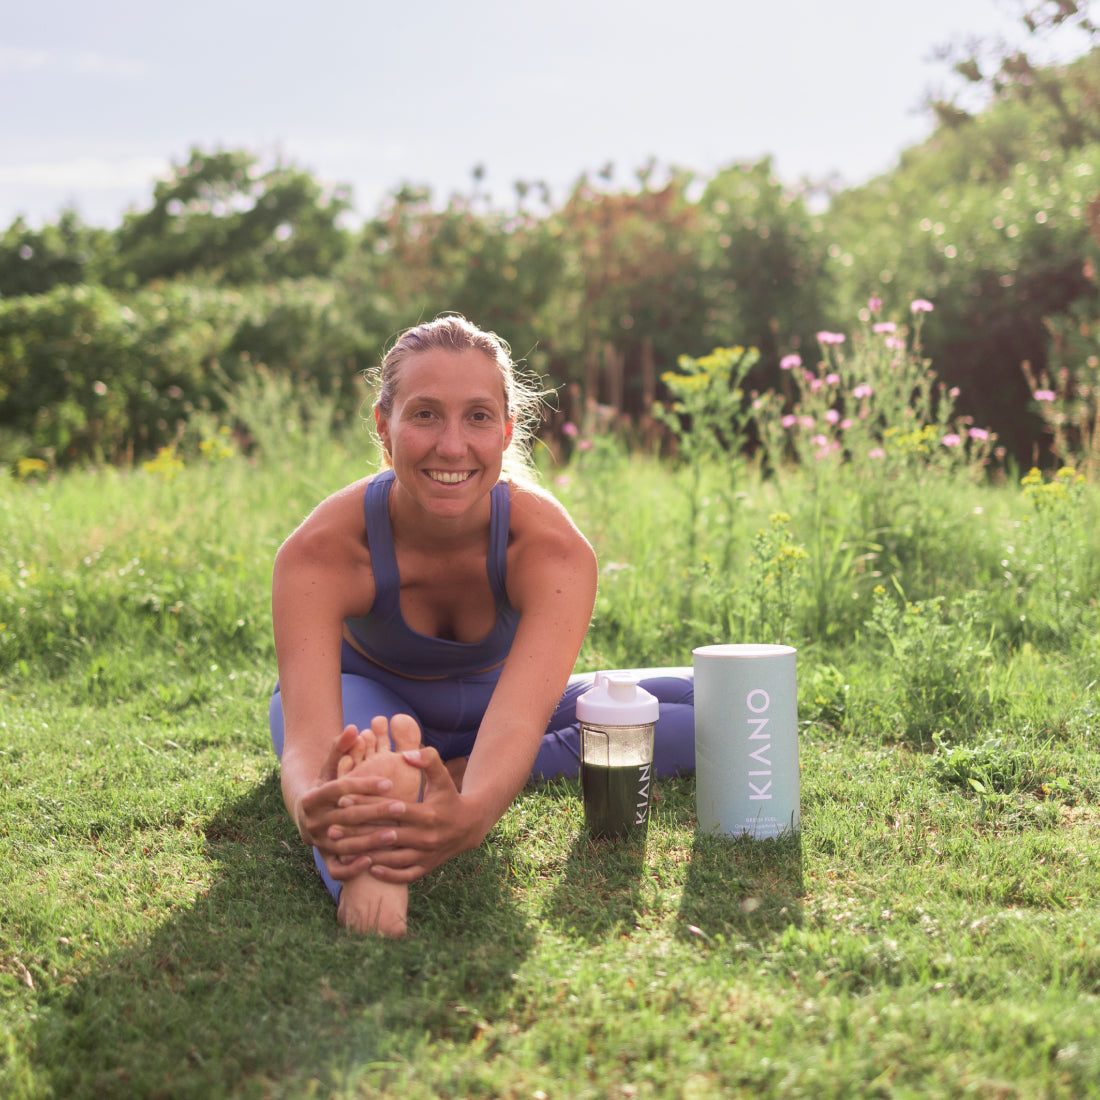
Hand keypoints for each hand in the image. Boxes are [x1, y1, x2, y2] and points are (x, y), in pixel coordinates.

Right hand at [295, 723, 394, 856]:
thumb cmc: (327, 787)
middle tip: (402, 806)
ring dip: (370, 840)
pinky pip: (337, 869)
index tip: (388, 782)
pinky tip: (373, 860)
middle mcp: (311, 822)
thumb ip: (341, 749)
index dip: (363, 785)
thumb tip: (353, 727)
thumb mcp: (330, 768)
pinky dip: (352, 868)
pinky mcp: (324, 859)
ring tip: (396, 833)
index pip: (339, 789)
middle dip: (375, 812)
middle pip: (345, 817)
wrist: (309, 816)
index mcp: (311, 798)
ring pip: (344, 843)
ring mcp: (318, 843)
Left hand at [325, 747, 477, 884]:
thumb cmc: (449, 796)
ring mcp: (427, 855)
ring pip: (392, 858)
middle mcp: (427, 837)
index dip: (367, 805)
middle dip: (357, 834)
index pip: (392, 810)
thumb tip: (406, 754)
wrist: (470, 825)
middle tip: (332, 830)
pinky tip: (369, 868)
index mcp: (429, 814)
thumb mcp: (443, 776)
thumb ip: (428, 760)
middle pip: (387, 837)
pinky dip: (388, 874)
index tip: (343, 801)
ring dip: (366, 856)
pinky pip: (405, 875)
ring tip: (341, 851)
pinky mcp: (427, 867)